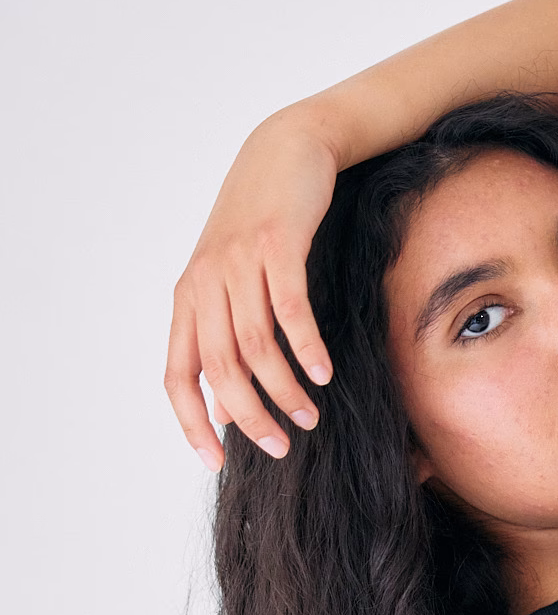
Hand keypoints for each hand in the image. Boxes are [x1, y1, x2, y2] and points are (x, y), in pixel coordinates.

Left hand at [164, 114, 338, 469]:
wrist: (286, 151)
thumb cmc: (263, 224)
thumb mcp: (232, 281)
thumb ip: (225, 337)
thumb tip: (224, 404)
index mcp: (189, 299)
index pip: (177, 376)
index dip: (192, 423)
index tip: (217, 463)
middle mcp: (205, 283)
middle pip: (219, 369)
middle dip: (249, 416)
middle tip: (280, 447)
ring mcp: (239, 263)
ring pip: (255, 345)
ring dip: (283, 389)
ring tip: (309, 416)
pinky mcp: (276, 245)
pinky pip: (290, 310)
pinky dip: (306, 347)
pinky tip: (323, 374)